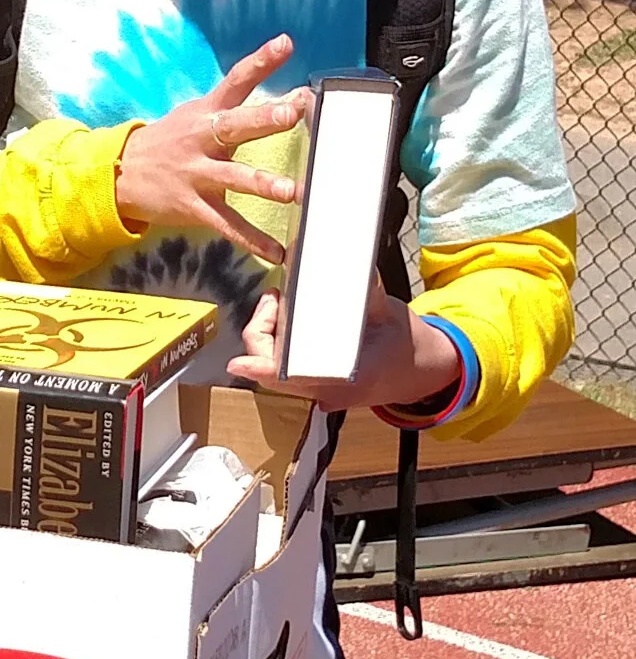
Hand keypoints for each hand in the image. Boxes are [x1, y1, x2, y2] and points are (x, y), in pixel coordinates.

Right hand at [114, 35, 311, 264]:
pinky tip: (277, 252)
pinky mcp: (192, 206)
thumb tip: (297, 100)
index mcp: (206, 112)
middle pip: (235, 126)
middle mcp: (202, 138)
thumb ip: (242, 109)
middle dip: (263, 120)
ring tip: (290, 192)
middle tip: (292, 114)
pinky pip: (226, 224)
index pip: (236, 80)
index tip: (286, 43)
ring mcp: (196, 173)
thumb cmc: (171, 141)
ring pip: (233, 179)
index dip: (260, 61)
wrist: (119, 174)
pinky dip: (252, 240)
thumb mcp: (197, 116)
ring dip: (261, 184)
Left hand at [226, 277, 462, 412]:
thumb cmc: (406, 343)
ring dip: (268, 337)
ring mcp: (321, 392)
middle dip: (262, 331)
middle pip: (272, 370)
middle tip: (275, 298)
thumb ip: (368, 294)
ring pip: (275, 370)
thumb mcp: (389, 314)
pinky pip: (285, 370)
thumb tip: (356, 266)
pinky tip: (284, 320)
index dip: (260, 369)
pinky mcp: (319, 387)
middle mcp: (327, 390)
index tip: (235, 364)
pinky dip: (277, 345)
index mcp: (345, 378)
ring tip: (280, 304)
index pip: (289, 376)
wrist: (423, 372)